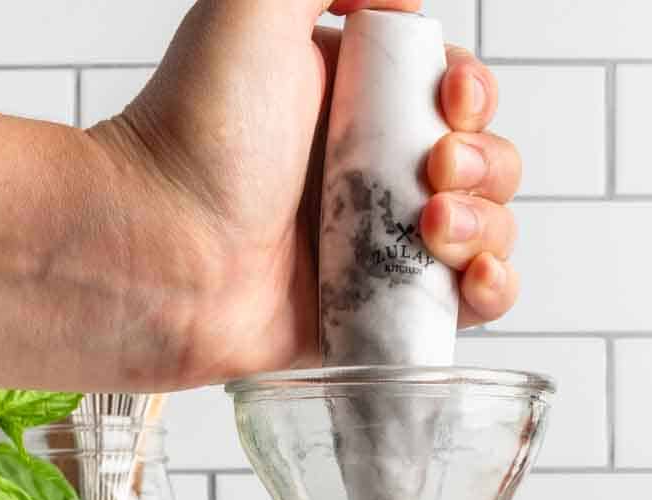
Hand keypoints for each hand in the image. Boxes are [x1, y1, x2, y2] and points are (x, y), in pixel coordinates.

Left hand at [89, 0, 520, 388]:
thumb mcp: (255, 6)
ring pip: (485, 233)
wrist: (161, 250)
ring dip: (486, 224)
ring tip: (431, 228)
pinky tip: (472, 278)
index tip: (449, 102)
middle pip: (483, 165)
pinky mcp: (378, 317)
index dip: (472, 97)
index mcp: (356, 105)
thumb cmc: (197, 132)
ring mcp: (378, 252)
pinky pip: (463, 308)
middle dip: (482, 164)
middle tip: (433, 172)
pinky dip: (491, 292)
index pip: (456, 96)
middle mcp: (373, 178)